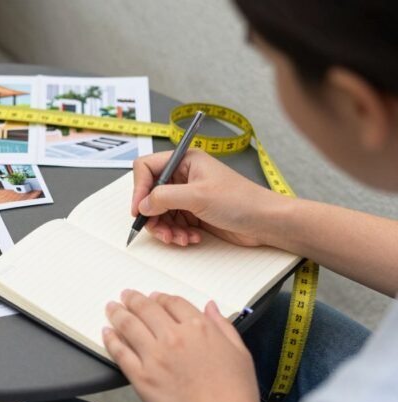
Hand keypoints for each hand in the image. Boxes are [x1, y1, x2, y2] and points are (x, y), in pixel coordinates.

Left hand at [103, 291, 266, 401]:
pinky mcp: (141, 377)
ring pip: (129, 325)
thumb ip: (223, 326)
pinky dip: (111, 339)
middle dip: (134, 299)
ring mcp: (155, 356)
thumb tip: (211, 308)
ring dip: (118, 312)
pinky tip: (107, 333)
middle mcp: (174, 337)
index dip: (161, 297)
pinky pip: (120, 352)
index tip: (155, 297)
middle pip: (147, 308)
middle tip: (127, 296)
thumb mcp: (240, 353)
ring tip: (112, 307)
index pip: (173, 302)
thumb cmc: (235, 396)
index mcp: (199, 328)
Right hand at [131, 149, 285, 246]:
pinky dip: (177, 234)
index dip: (139, 189)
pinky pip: (172, 224)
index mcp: (184, 161)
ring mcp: (188, 196)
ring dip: (166, 229)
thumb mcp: (198, 196)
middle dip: (153, 215)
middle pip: (150, 194)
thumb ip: (165, 197)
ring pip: (160, 213)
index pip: (147, 168)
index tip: (139, 209)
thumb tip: (143, 204)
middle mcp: (183, 177)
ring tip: (179, 238)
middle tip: (161, 230)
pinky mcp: (193, 213)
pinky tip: (191, 238)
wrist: (266, 222)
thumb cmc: (241, 201)